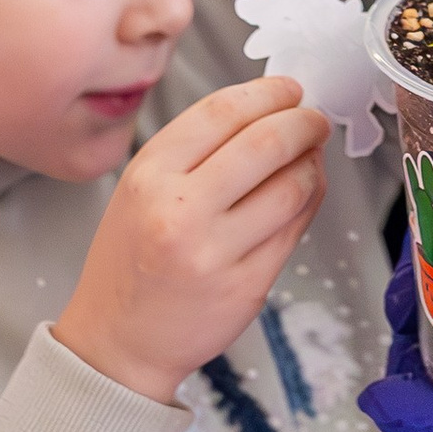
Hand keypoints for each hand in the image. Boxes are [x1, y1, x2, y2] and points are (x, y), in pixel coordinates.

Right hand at [55, 75, 329, 407]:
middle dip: (303, 122)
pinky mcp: (246, 287)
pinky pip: (294, 230)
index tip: (290, 89)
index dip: (268, 92)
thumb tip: (269, 112)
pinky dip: (309, 202)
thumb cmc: (131, 258)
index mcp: (149, 175)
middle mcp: (180, 211)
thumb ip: (197, 149)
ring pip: (291, 187)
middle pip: (265, 144)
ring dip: (312, 164)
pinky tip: (305, 193)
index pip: (222, 112)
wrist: (116, 342)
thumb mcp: (140, 188)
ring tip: (311, 157)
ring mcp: (215, 253)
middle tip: (315, 120)